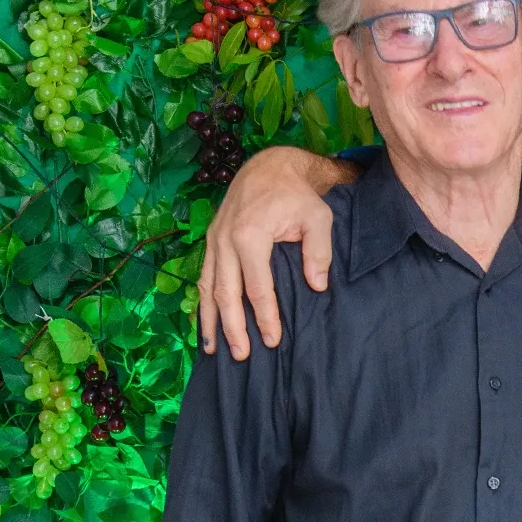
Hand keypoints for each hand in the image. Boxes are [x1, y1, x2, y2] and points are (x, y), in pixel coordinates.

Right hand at [196, 147, 352, 360]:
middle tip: (242, 355)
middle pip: (226, 293)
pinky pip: (203, 275)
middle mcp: (225, 239)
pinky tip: (205, 323)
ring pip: (208, 287)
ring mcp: (214, 239)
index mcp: (250, 236)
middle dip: (233, 327)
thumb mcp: (318, 218)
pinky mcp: (211, 239)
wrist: (271, 165)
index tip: (272, 340)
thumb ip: (318, 252)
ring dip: (211, 320)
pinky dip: (203, 302)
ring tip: (214, 350)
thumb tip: (316, 286)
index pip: (257, 288)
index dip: (265, 317)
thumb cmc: (297, 194)